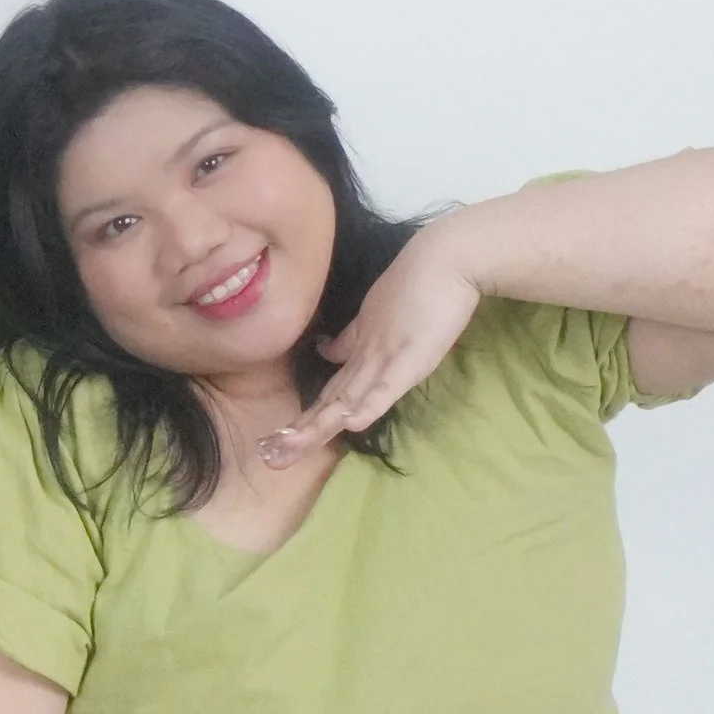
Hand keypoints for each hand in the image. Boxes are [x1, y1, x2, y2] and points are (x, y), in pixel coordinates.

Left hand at [258, 231, 481, 463]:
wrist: (445, 257)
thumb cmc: (415, 287)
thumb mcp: (377, 320)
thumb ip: (352, 340)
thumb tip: (327, 352)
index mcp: (358, 353)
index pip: (327, 395)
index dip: (304, 419)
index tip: (276, 442)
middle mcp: (364, 359)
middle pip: (328, 403)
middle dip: (298, 432)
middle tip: (268, 456)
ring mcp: (384, 357)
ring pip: (346, 399)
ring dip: (317, 426)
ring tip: (288, 448)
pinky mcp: (410, 357)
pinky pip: (386, 385)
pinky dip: (368, 405)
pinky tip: (350, 425)